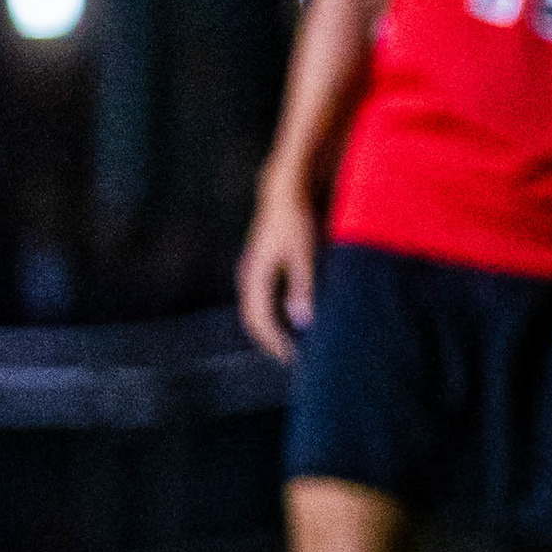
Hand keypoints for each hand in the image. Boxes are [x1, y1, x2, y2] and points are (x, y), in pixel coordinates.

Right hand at [236, 186, 320, 364]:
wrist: (284, 192)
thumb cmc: (295, 221)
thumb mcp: (304, 255)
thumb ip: (303, 288)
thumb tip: (301, 320)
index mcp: (255, 277)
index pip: (260, 321)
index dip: (275, 343)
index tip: (292, 359)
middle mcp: (248, 276)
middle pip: (254, 319)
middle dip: (271, 340)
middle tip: (292, 358)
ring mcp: (251, 270)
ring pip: (256, 308)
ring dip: (271, 328)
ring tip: (291, 343)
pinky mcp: (260, 266)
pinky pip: (261, 298)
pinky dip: (272, 313)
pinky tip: (290, 319)